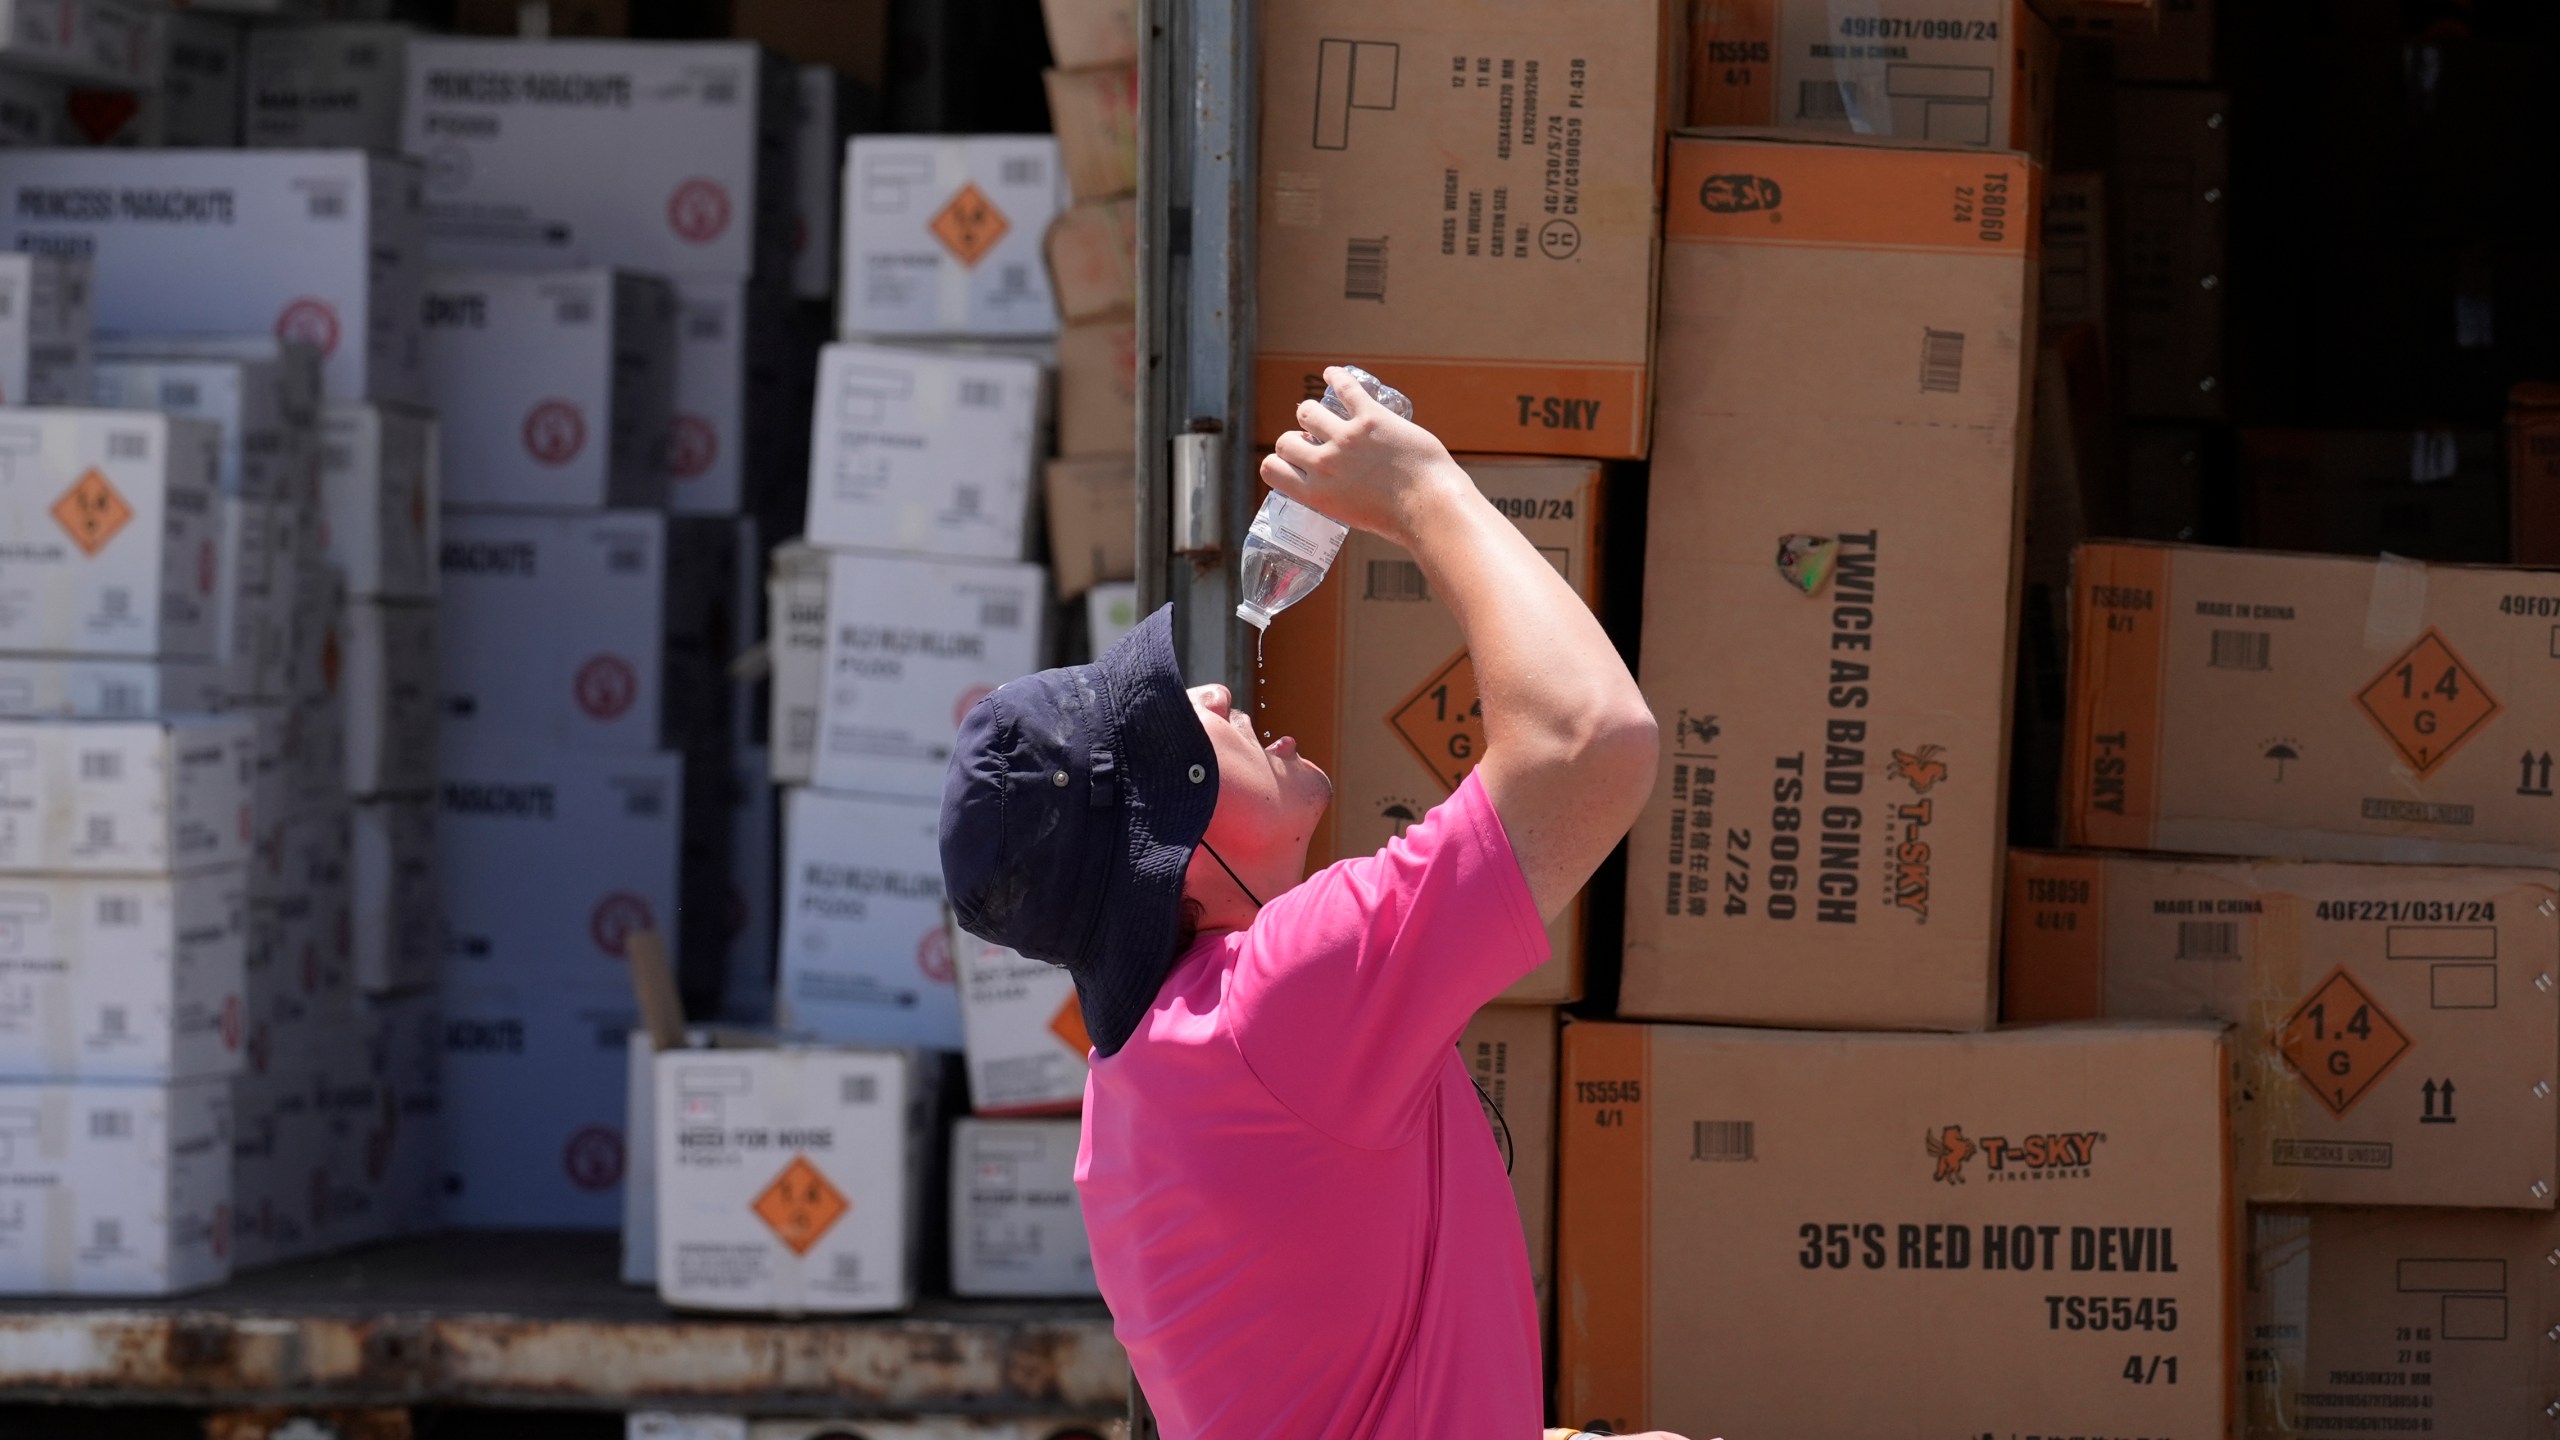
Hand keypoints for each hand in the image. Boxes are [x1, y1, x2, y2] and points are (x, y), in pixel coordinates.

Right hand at [1261, 365, 1471, 549]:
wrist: (1431, 506)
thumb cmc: (1401, 520)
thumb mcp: (1353, 518)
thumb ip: (1337, 500)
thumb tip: (1339, 490)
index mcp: (1316, 494)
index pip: (1271, 469)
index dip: (1278, 462)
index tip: (1292, 461)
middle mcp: (1324, 465)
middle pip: (1286, 440)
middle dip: (1295, 440)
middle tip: (1312, 441)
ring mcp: (1346, 439)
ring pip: (1308, 412)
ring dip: (1312, 413)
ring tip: (1323, 414)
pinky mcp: (1371, 418)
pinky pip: (1345, 388)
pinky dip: (1335, 376)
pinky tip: (1332, 373)